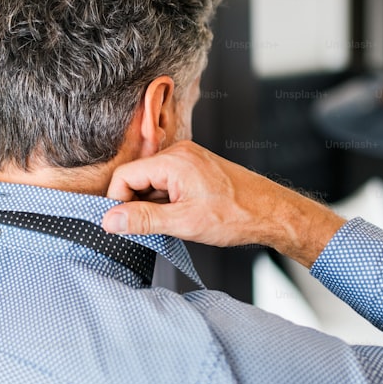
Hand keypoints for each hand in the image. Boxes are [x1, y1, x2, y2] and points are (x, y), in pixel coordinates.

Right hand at [101, 141, 344, 267]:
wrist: (272, 213)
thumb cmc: (236, 215)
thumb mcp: (183, 222)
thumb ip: (143, 220)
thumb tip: (110, 221)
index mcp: (174, 160)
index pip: (125, 176)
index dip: (117, 203)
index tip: (119, 226)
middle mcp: (179, 154)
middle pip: (137, 178)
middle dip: (136, 205)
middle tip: (147, 230)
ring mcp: (189, 160)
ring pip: (152, 183)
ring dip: (153, 206)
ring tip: (172, 224)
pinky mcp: (196, 169)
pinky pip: (168, 184)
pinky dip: (166, 202)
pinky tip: (180, 217)